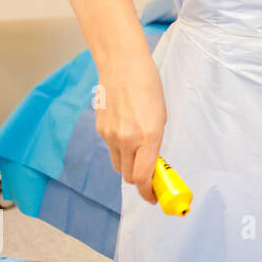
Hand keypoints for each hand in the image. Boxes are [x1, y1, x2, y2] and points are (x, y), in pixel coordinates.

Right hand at [95, 52, 166, 204]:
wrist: (122, 65)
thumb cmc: (148, 86)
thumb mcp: (161, 117)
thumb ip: (155, 142)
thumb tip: (151, 161)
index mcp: (148, 136)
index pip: (142, 177)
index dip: (148, 192)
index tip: (154, 197)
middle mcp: (126, 139)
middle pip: (128, 176)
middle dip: (139, 180)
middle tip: (149, 177)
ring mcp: (109, 135)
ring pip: (117, 164)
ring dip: (128, 165)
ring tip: (139, 152)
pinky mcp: (100, 129)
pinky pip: (110, 148)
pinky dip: (120, 149)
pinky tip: (127, 132)